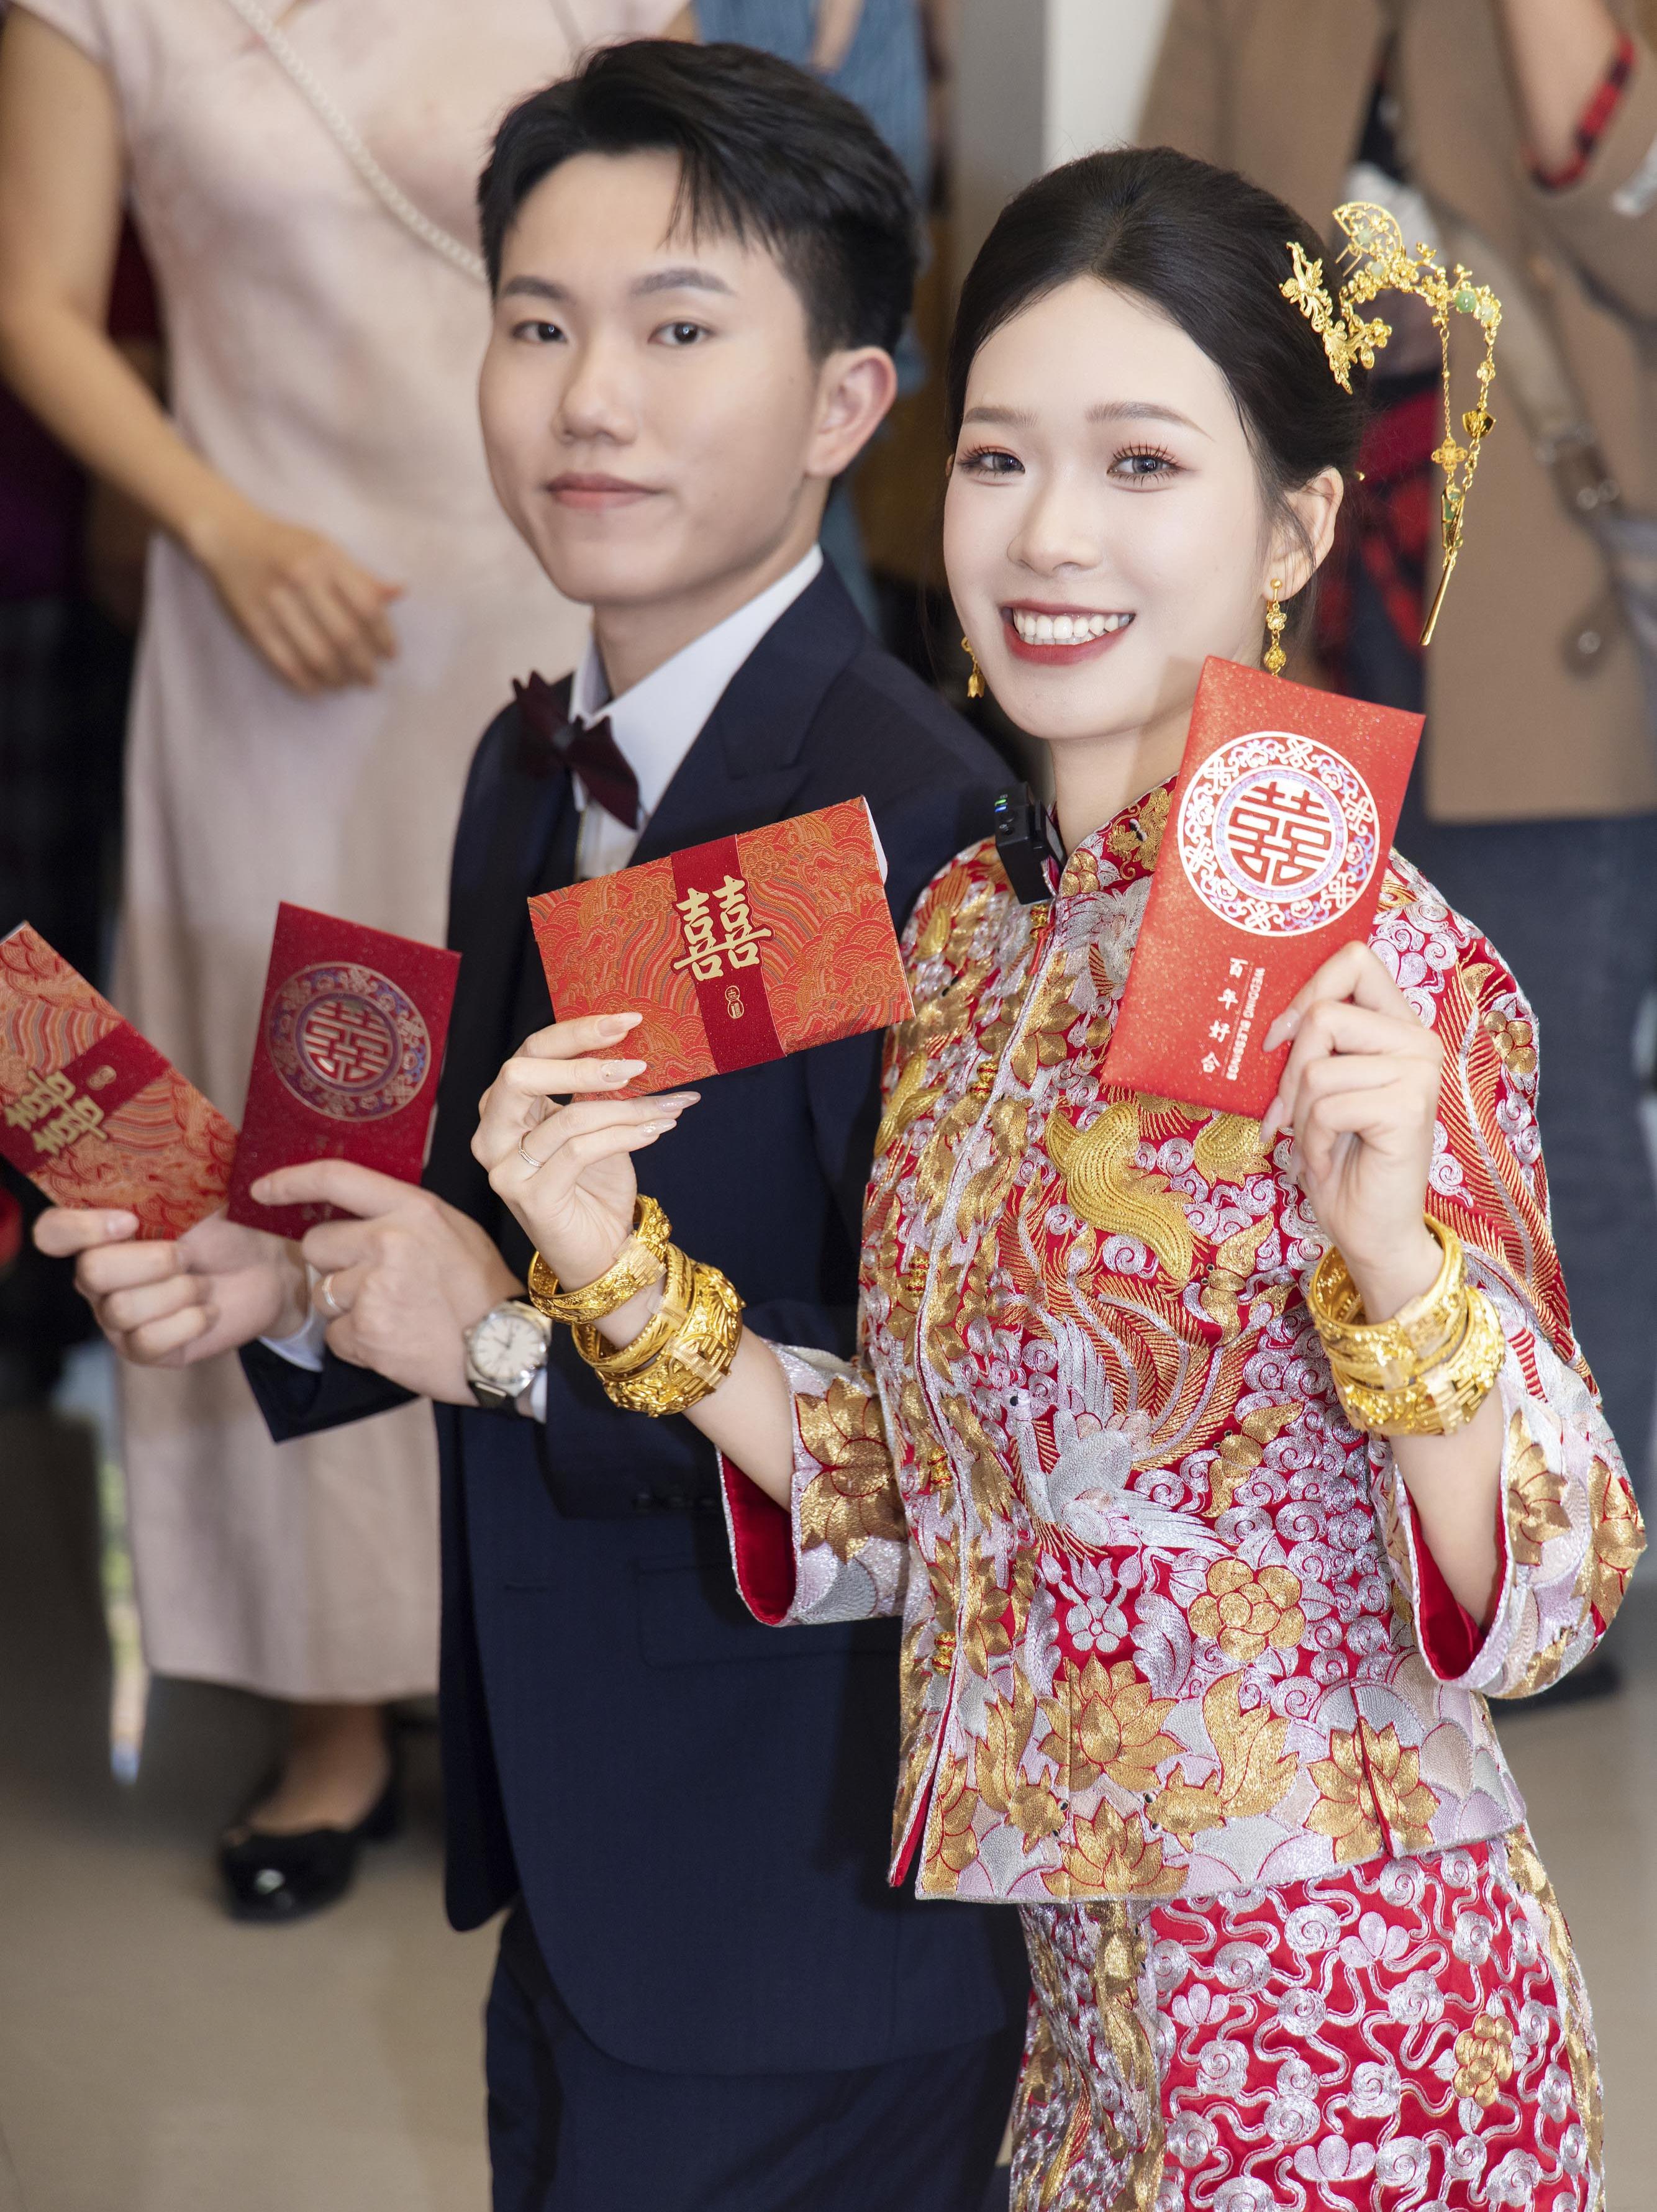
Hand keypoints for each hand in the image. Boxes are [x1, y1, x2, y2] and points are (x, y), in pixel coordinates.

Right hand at [33, 1205, 305, 1365]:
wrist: (266, 1271)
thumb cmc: (226, 1228)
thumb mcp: (196, 1194)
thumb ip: (158, 1179)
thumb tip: (142, 1148)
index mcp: (100, 1232)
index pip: (51, 1233)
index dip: (79, 1229)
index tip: (130, 1221)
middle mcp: (96, 1277)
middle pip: (91, 1273)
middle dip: (153, 1261)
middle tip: (188, 1255)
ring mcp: (114, 1317)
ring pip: (123, 1310)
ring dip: (180, 1292)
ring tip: (203, 1283)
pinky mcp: (142, 1350)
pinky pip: (148, 1342)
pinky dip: (190, 1322)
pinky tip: (208, 1310)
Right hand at [188, 500, 401, 694]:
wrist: (229, 536)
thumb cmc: (286, 544)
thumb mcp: (325, 547)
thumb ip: (361, 575)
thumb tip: (399, 593)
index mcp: (326, 559)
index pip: (367, 607)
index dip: (383, 638)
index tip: (389, 656)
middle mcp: (302, 579)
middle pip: (345, 636)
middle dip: (363, 666)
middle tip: (371, 680)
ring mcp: (276, 602)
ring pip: (317, 654)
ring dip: (337, 678)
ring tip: (346, 685)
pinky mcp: (253, 622)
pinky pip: (285, 661)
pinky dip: (305, 681)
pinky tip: (317, 689)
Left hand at [249, 1161, 523, 1403]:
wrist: (506, 1349)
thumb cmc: (480, 1288)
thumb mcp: (451, 1229)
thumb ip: (402, 1214)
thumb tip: (349, 1207)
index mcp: (412, 1209)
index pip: (335, 1178)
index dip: (289, 1181)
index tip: (261, 1190)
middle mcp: (389, 1242)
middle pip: (316, 1245)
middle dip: (333, 1264)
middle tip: (376, 1281)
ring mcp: (374, 1288)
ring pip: (323, 1293)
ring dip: (347, 1306)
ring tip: (393, 1313)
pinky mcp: (366, 1332)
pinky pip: (335, 1335)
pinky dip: (357, 1342)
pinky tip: (394, 1339)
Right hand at [471, 1012, 696, 1297]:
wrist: (600, 1251)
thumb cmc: (595, 1184)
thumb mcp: (595, 1125)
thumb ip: (597, 1089)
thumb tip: (638, 1045)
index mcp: (505, 1107)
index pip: (530, 1052)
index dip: (577, 1033)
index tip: (626, 1021)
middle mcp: (493, 1134)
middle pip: (523, 1073)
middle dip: (584, 1061)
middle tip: (639, 1063)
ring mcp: (506, 1169)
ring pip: (567, 1117)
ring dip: (626, 1108)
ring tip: (667, 1107)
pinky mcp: (530, 1197)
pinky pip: (580, 1151)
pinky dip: (625, 1135)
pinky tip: (655, 1130)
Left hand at [1260, 943, 1443, 1320]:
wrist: (1371, 1228)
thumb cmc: (1339, 1158)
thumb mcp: (1317, 1090)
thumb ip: (1310, 1044)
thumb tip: (1271, 1020)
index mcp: (1397, 1026)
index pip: (1354, 960)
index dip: (1306, 990)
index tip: (1276, 1039)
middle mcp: (1418, 1040)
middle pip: (1323, 1016)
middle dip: (1288, 1074)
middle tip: (1291, 1116)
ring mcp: (1419, 1071)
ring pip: (1316, 1068)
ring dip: (1299, 1117)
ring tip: (1318, 1144)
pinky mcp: (1409, 1106)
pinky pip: (1327, 1106)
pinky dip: (1312, 1141)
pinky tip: (1329, 1161)